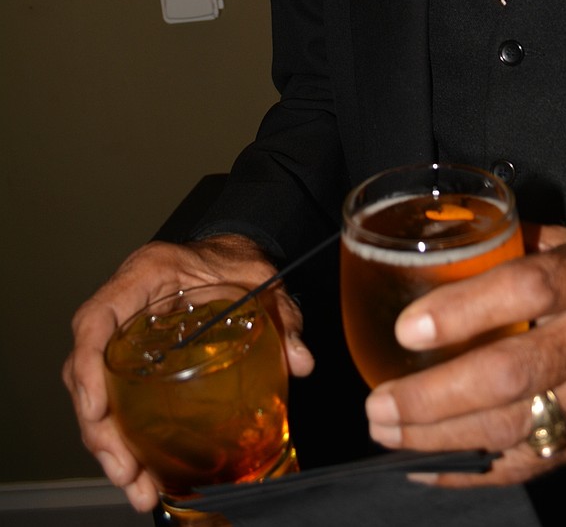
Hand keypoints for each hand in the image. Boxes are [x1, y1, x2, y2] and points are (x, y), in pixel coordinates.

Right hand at [62, 235, 313, 510]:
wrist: (230, 254)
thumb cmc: (236, 261)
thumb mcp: (262, 279)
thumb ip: (282, 315)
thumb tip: (301, 360)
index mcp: (146, 274)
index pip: (95, 318)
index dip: (87, 365)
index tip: (97, 410)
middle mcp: (125, 304)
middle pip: (87, 370)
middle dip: (100, 428)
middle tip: (126, 472)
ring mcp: (124, 333)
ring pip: (97, 393)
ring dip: (111, 445)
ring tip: (138, 487)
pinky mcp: (133, 359)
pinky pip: (116, 400)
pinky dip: (126, 438)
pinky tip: (144, 471)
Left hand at [365, 225, 565, 486]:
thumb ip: (516, 244)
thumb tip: (440, 238)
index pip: (527, 290)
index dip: (466, 309)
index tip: (409, 328)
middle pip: (514, 374)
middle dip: (438, 395)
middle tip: (380, 401)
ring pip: (513, 428)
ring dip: (440, 436)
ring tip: (386, 429)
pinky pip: (524, 465)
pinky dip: (468, 469)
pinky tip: (420, 464)